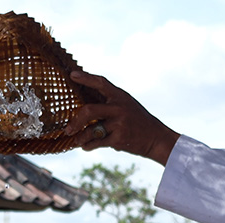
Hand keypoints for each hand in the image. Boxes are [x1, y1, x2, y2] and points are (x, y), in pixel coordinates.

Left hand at [65, 70, 180, 164]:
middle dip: (76, 120)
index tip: (72, 75)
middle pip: (89, 110)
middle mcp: (119, 107)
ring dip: (80, 137)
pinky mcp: (118, 138)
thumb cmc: (138, 122)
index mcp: (120, 96)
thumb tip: (85, 106)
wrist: (156, 138)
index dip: (85, 78)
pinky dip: (89, 145)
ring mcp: (119, 123)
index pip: (100, 82)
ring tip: (76, 140)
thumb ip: (109, 104)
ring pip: (91, 130)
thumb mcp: (127, 106)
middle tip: (68, 128)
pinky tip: (86, 146)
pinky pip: (97, 142)